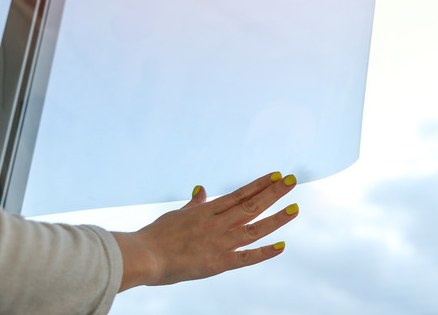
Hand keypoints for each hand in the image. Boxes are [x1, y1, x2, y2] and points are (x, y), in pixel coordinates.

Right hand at [112, 172, 298, 290]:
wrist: (142, 256)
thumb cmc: (155, 236)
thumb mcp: (176, 214)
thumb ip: (194, 204)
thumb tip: (202, 190)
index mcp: (207, 211)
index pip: (240, 194)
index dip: (260, 184)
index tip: (277, 175)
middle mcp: (217, 223)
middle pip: (251, 205)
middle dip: (274, 193)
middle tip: (293, 181)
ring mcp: (218, 242)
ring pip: (253, 228)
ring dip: (276, 218)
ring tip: (295, 208)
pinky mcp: (217, 263)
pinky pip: (245, 258)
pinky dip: (264, 253)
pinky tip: (281, 246)